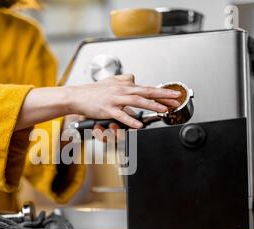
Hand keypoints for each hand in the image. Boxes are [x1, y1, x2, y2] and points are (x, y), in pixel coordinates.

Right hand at [65, 74, 180, 128]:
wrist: (77, 96)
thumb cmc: (92, 91)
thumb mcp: (110, 81)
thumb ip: (123, 79)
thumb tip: (134, 77)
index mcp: (124, 86)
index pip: (147, 88)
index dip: (162, 91)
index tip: (174, 94)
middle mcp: (122, 91)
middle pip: (146, 92)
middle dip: (163, 96)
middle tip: (176, 99)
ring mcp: (115, 100)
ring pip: (136, 102)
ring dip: (151, 106)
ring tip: (163, 110)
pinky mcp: (107, 109)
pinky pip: (121, 115)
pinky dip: (130, 120)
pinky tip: (139, 124)